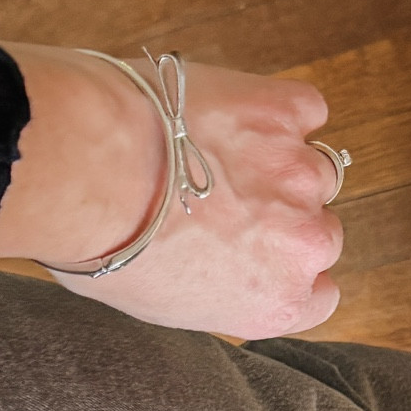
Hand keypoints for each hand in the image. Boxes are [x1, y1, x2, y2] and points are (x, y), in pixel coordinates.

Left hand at [0, 45, 340, 336]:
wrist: (88, 168)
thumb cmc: (102, 241)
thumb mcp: (155, 301)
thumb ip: (210, 290)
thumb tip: (205, 265)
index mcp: (275, 301)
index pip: (319, 296)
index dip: (285, 270)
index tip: (256, 256)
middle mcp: (303, 244)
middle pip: (322, 233)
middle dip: (282, 219)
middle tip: (226, 202)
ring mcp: (299, 174)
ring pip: (316, 172)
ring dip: (280, 164)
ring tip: (219, 154)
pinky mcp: (285, 111)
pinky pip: (306, 109)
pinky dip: (280, 110)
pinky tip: (233, 112)